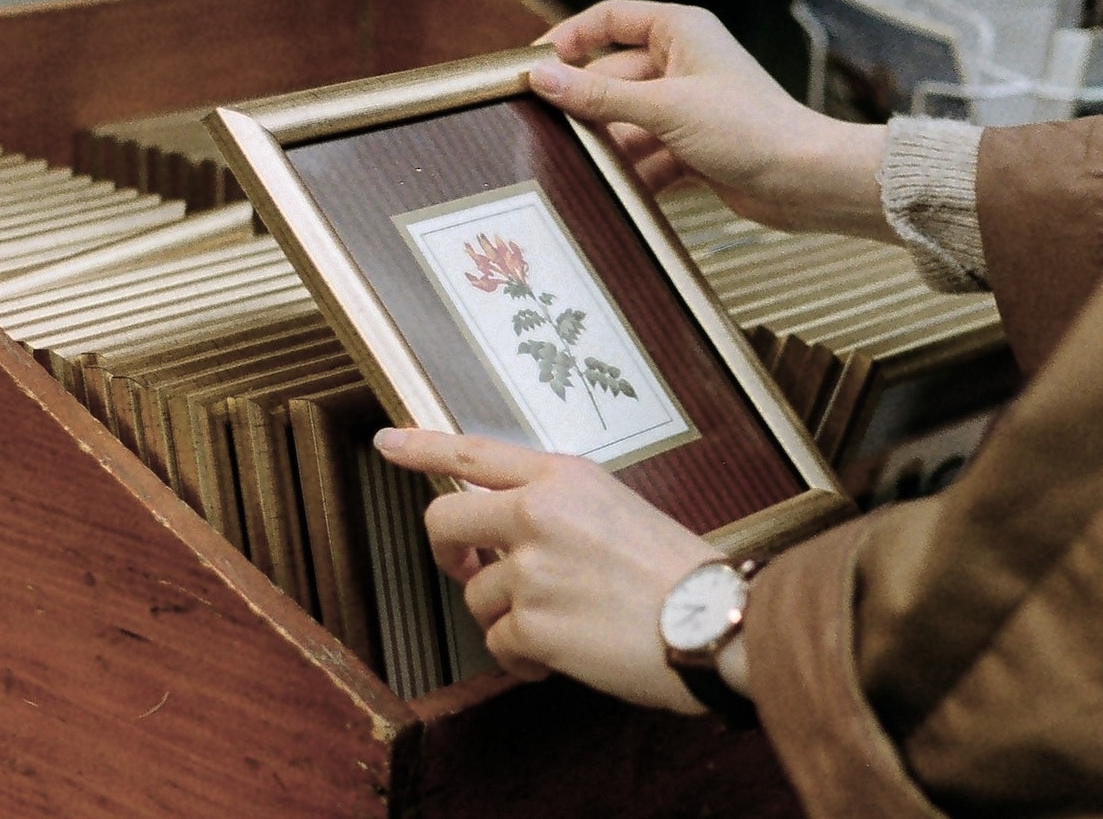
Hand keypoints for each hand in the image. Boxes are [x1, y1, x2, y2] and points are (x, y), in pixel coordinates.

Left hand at [373, 426, 721, 713]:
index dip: (422, 447)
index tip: (388, 443)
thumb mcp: (617, 509)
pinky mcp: (532, 626)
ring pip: (475, 597)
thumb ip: (558, 510)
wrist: (714, 622)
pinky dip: (525, 659)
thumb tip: (508, 536)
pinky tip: (564, 656)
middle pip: (443, 522)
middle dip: (450, 556)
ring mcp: (530, 570)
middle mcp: (537, 514)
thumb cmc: (679, 573)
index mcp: (563, 477)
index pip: (474, 452)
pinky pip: (500, 645)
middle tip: (471, 573)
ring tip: (562, 625)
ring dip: (508, 619)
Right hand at [530, 0, 894, 241]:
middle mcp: (683, 63)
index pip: (610, 20)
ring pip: (627, 121)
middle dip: (588, 108)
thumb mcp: (664, 108)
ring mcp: (688, 107)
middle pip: (612, 78)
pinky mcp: (694, 147)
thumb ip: (599, 94)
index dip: (569, 38)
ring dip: (610, 147)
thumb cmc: (750, 129)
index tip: (534, 66)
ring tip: (585, 170)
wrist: (805, 181)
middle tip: (550, 133)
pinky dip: (635, 173)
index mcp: (680, 32)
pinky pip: (647, 154)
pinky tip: (619, 192)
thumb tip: (543, 77)